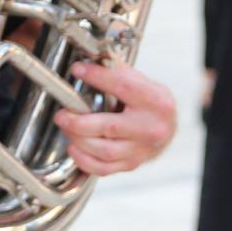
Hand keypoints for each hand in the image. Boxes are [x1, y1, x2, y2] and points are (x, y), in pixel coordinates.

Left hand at [53, 61, 177, 176]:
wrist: (170, 127)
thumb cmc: (151, 101)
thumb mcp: (142, 81)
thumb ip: (117, 72)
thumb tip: (88, 62)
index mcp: (155, 101)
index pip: (123, 86)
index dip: (97, 77)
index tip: (77, 70)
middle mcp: (150, 127)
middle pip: (109, 126)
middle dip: (79, 121)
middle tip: (61, 114)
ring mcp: (142, 149)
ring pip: (105, 150)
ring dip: (79, 140)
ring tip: (66, 127)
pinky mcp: (133, 163)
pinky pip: (104, 168)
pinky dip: (85, 160)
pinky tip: (74, 148)